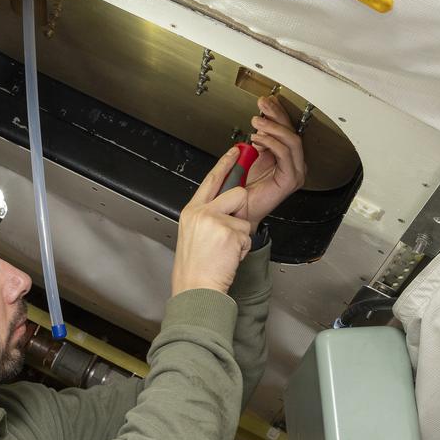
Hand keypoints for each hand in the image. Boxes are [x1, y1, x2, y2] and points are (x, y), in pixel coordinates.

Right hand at [171, 147, 255, 295]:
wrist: (196, 288)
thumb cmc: (196, 267)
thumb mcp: (193, 234)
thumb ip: (208, 215)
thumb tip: (228, 205)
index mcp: (192, 211)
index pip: (211, 179)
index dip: (225, 164)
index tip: (235, 151)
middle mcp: (202, 213)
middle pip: (236, 193)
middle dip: (240, 209)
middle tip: (231, 227)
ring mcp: (215, 221)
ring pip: (244, 217)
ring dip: (240, 235)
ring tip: (225, 249)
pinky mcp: (230, 232)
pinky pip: (247, 234)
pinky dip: (241, 248)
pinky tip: (227, 256)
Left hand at [240, 95, 306, 227]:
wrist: (238, 208)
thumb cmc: (242, 187)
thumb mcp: (251, 154)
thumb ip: (259, 138)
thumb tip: (261, 119)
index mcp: (285, 156)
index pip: (286, 129)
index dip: (277, 113)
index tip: (265, 102)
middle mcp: (293, 163)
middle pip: (291, 132)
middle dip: (277, 115)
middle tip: (262, 105)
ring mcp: (294, 172)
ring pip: (292, 140)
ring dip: (273, 127)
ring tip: (257, 121)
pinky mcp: (290, 179)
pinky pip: (285, 154)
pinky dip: (272, 142)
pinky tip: (259, 138)